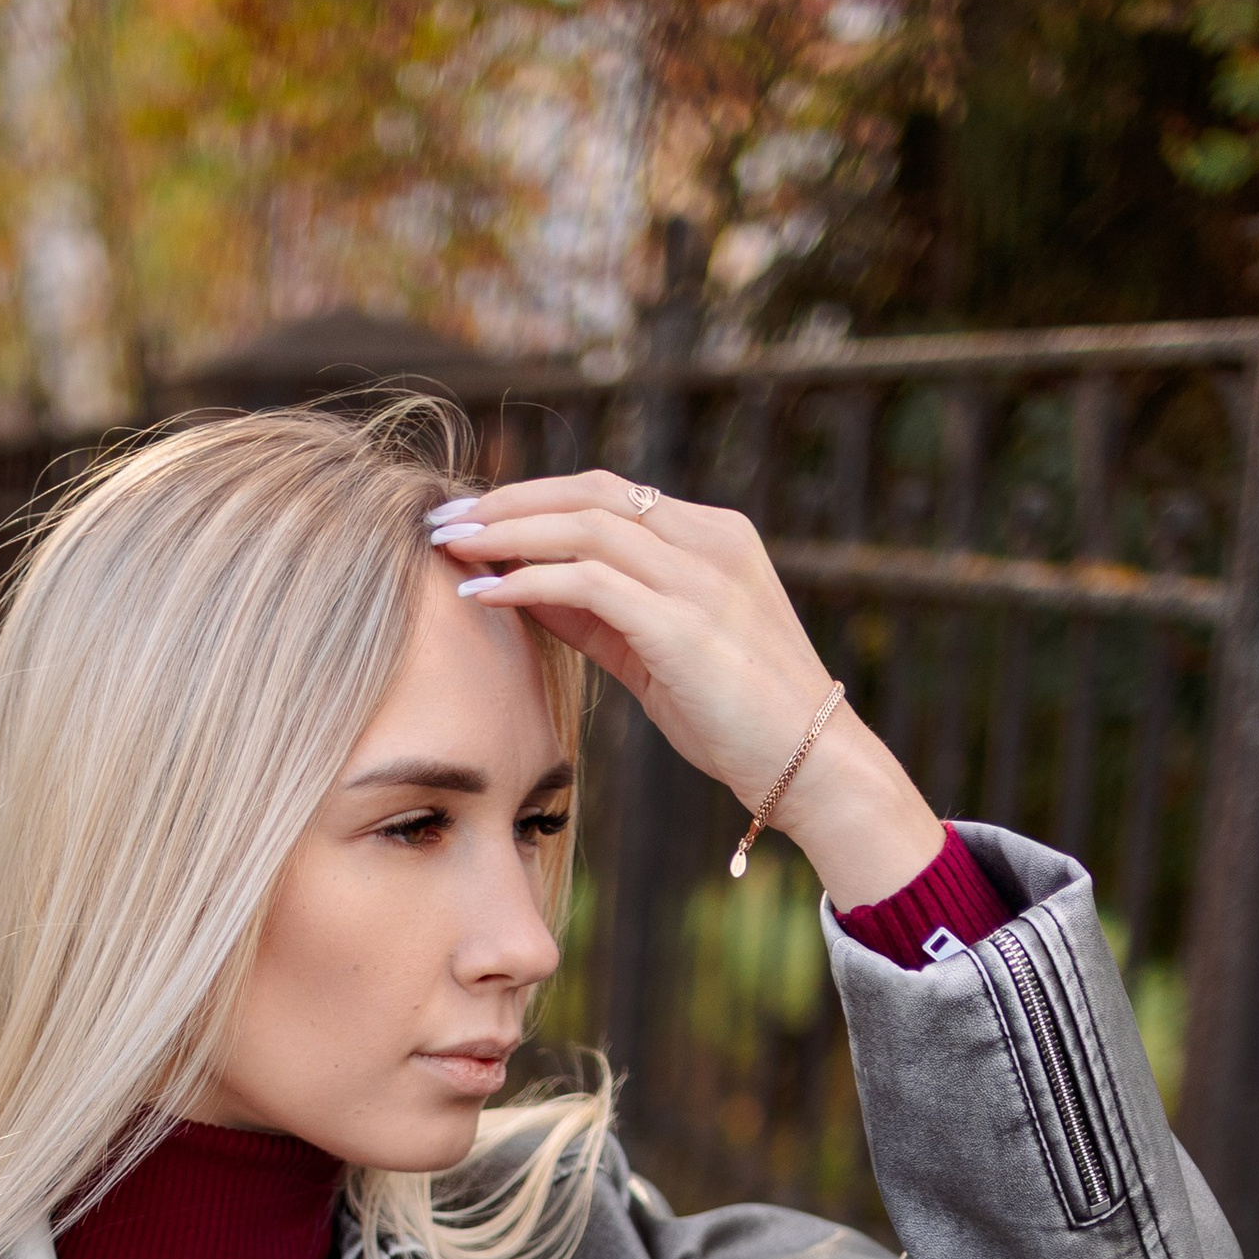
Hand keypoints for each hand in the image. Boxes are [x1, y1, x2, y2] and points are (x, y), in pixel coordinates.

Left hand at [428, 474, 946, 912]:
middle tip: (445, 518)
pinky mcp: (682, 623)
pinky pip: (587, 582)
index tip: (477, 516)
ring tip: (450, 546)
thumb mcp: (662, 651)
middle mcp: (709, 542)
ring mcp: (700, 578)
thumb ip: (604, 613)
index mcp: (713, 537)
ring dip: (507, 533)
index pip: (608, 495)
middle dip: (510, 502)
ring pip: (583, 527)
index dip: (536, 499)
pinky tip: (484, 593)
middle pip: (590, 494)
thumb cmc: (738, 719)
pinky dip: (528, 581)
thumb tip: (527, 588)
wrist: (812, 765)